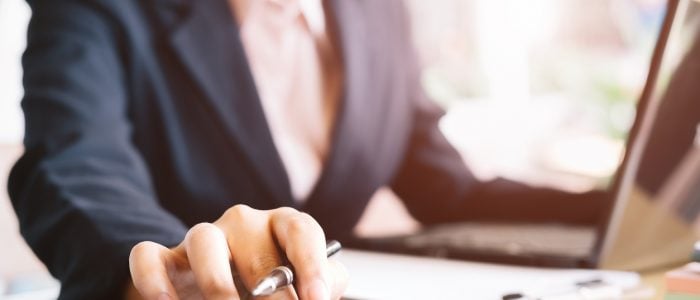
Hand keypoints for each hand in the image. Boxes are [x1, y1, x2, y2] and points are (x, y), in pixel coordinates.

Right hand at [127, 205, 348, 299]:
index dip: (312, 265)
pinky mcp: (166, 257)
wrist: (222, 290)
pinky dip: (154, 280)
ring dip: (218, 284)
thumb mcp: (300, 281)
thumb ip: (324, 283)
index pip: (302, 231)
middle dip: (269, 294)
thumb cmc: (270, 286)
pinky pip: (149, 256)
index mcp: (283, 225)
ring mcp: (203, 237)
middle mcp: (244, 223)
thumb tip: (324, 293)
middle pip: (257, 250)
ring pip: (203, 241)